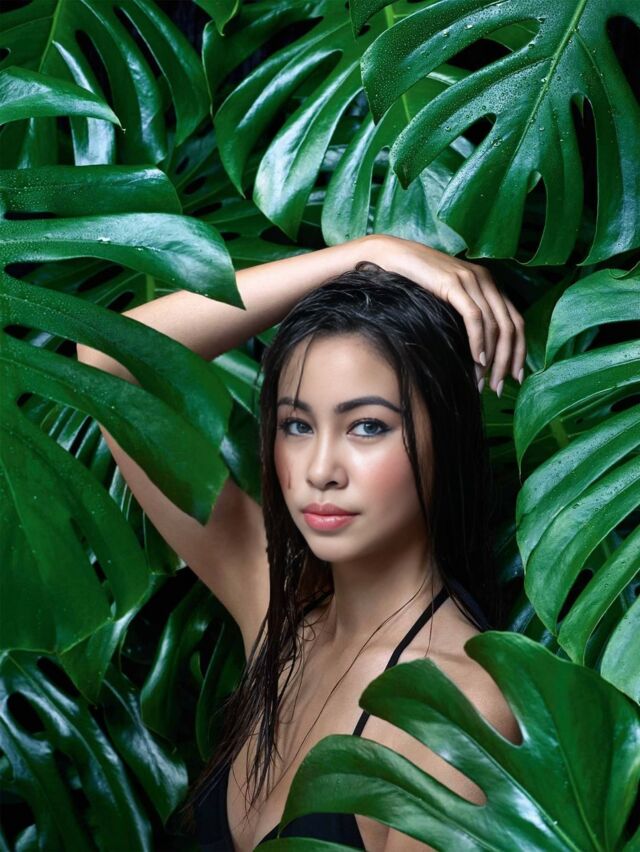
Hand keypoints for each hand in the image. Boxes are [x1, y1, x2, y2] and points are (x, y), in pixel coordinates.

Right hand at [368, 234, 525, 395]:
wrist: (396, 256)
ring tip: (482, 381)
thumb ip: (468, 315)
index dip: (520, 352)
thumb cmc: (418, 282)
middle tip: (498, 387)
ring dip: (491, 358)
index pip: (516, 322)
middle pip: (510, 327)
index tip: (516, 377)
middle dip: (507, 361)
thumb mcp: (451, 299)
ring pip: (494, 325)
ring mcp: (472, 280)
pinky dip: (478, 341)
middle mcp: (486, 281)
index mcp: (490, 284)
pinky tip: (476, 359)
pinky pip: (474, 317)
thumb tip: (478, 352)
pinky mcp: (455, 283)